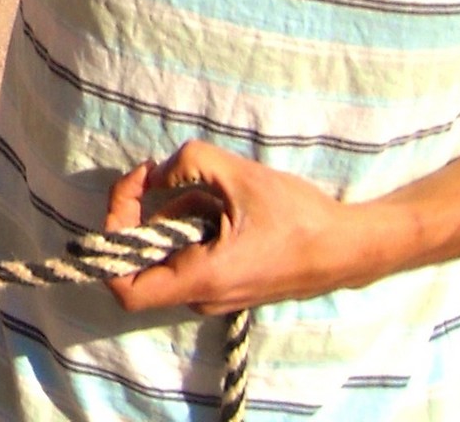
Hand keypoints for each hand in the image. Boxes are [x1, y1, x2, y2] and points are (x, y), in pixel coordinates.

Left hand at [104, 140, 393, 316]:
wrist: (350, 248)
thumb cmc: (298, 216)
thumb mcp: (237, 174)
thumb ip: (186, 163)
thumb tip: (153, 175)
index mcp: (201, 279)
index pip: (124, 288)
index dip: (110, 241)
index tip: (129, 197)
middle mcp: (202, 297)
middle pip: (142, 261)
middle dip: (145, 214)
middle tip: (160, 177)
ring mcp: (216, 295)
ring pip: (169, 252)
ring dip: (175, 214)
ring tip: (212, 192)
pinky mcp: (229, 284)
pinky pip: (191, 254)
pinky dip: (194, 223)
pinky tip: (224, 205)